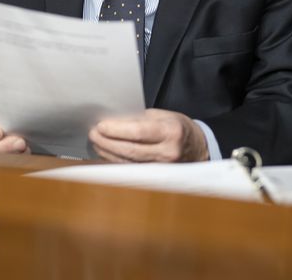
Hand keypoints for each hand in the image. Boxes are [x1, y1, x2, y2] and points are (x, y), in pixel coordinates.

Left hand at [89, 109, 209, 162]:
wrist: (199, 149)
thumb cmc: (178, 127)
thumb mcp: (163, 115)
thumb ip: (140, 119)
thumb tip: (113, 121)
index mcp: (170, 132)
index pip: (138, 133)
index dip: (117, 130)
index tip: (100, 125)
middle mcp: (167, 153)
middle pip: (130, 150)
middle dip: (107, 142)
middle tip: (93, 133)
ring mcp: (162, 168)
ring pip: (128, 162)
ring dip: (108, 153)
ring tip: (96, 142)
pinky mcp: (156, 176)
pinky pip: (131, 169)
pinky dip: (116, 161)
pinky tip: (106, 154)